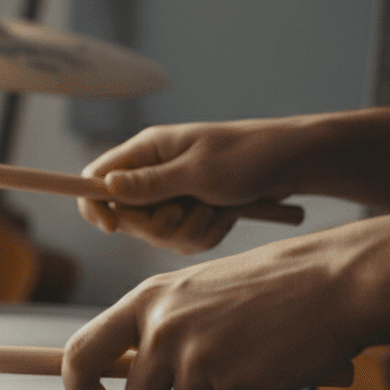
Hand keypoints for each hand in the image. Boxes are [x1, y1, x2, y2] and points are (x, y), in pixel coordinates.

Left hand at [62, 230, 360, 389]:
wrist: (336, 281)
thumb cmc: (272, 284)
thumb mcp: (197, 289)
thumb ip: (159, 326)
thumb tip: (129, 375)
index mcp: (148, 300)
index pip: (82, 352)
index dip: (78, 385)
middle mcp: (164, 330)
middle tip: (206, 385)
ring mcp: (198, 361)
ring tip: (245, 366)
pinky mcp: (236, 389)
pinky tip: (268, 373)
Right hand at [79, 118, 313, 253]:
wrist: (295, 163)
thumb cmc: (249, 155)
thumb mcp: (198, 172)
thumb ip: (150, 183)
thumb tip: (105, 186)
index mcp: (148, 151)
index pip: (96, 178)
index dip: (94, 205)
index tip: (112, 227)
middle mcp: (154, 172)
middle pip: (126, 216)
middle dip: (158, 224)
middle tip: (189, 210)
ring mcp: (173, 193)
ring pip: (157, 233)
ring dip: (190, 229)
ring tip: (218, 208)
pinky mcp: (193, 210)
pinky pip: (183, 239)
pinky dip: (207, 232)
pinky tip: (228, 214)